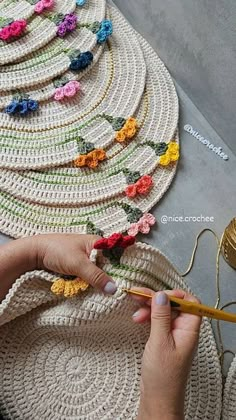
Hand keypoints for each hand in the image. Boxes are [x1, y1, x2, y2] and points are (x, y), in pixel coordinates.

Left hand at [35, 233, 116, 293]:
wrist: (34, 253)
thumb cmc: (57, 251)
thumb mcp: (78, 264)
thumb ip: (96, 276)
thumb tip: (114, 289)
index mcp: (98, 243)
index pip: (118, 255)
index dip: (124, 268)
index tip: (129, 282)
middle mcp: (94, 250)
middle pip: (109, 266)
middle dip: (111, 278)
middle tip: (118, 292)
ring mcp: (86, 259)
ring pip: (99, 273)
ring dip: (101, 282)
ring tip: (108, 294)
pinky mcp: (79, 267)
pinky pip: (90, 277)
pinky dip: (91, 284)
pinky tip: (96, 291)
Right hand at [131, 288, 200, 419]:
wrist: (158, 398)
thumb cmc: (163, 375)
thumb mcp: (160, 342)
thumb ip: (160, 317)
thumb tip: (161, 295)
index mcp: (189, 329)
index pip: (190, 302)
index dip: (176, 295)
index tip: (159, 295)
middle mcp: (183, 329)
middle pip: (173, 305)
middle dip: (156, 300)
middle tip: (139, 297)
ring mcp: (173, 334)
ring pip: (163, 312)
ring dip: (149, 308)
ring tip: (135, 312)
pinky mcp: (163, 338)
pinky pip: (157, 320)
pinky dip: (147, 317)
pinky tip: (138, 319)